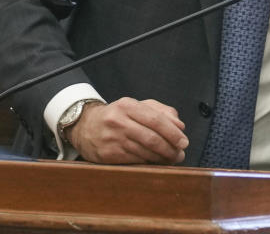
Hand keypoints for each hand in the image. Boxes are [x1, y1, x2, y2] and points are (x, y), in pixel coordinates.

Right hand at [66, 97, 187, 164]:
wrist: (85, 127)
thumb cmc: (118, 116)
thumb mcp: (137, 106)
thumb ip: (161, 112)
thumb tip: (180, 126)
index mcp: (127, 105)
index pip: (155, 119)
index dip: (172, 132)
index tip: (184, 142)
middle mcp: (118, 121)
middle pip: (151, 138)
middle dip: (170, 148)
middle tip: (180, 154)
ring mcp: (112, 139)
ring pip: (144, 152)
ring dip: (162, 158)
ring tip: (172, 159)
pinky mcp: (107, 155)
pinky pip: (135, 160)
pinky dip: (149, 163)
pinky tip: (156, 162)